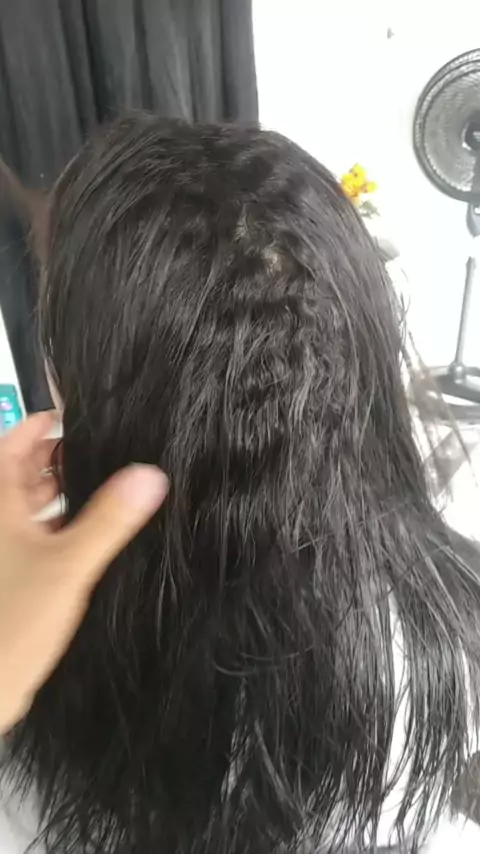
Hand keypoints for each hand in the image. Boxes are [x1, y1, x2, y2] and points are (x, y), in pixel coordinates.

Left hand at [0, 412, 168, 732]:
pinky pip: (35, 534)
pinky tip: (89, 532)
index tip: (78, 417)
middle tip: (104, 450)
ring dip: (60, 492)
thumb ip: (110, 519)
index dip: (44, 426)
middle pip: (23, 472)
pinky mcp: (12, 573)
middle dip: (60, 458)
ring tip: (105, 485)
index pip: (15, 444)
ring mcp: (4, 547)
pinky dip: (59, 524)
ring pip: (29, 505)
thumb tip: (150, 476)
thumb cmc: (14, 619)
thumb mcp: (70, 564)